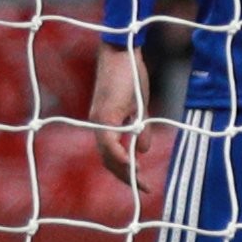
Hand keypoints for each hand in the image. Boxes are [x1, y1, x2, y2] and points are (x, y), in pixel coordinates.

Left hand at [87, 47, 149, 185]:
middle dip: (125, 176)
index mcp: (105, 123)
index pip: (111, 155)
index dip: (125, 170)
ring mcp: (100, 120)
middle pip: (108, 159)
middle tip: (143, 189)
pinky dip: (117, 154)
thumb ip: (140, 129)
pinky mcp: (105, 113)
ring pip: (107, 154)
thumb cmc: (130, 75)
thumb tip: (141, 151)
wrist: (120, 52)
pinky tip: (129, 163)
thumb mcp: (139, 106)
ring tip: (139, 182)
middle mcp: (98, 124)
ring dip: (122, 170)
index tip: (141, 182)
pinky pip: (109, 141)